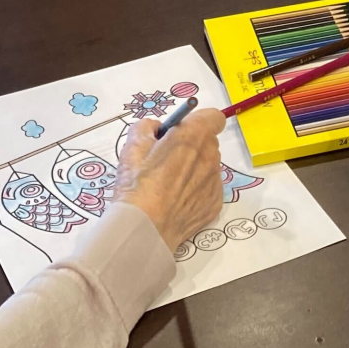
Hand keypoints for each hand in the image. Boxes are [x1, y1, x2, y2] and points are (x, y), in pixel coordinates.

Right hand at [114, 107, 227, 252]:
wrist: (144, 229)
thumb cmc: (137, 184)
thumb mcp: (132, 145)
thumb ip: (147, 127)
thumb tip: (157, 128)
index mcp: (195, 136)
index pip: (213, 117)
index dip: (196, 122)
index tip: (179, 132)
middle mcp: (211, 156)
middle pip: (207, 143)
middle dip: (190, 146)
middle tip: (165, 161)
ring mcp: (215, 182)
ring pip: (207, 167)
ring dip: (192, 170)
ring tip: (167, 186)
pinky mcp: (215, 204)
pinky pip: (206, 189)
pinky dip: (194, 192)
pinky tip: (175, 202)